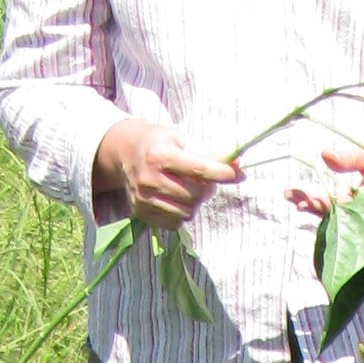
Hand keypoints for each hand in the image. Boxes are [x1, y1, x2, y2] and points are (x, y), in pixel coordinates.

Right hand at [93, 117, 238, 227]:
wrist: (125, 153)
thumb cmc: (159, 143)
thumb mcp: (181, 139)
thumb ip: (209, 154)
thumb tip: (238, 165)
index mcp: (158, 155)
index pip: (197, 169)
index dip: (220, 173)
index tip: (237, 174)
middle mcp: (148, 179)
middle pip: (194, 194)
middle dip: (206, 188)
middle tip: (204, 179)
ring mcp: (144, 199)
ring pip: (187, 211)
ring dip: (195, 202)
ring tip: (189, 188)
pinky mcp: (142, 213)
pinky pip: (175, 222)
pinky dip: (182, 213)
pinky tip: (177, 199)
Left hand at [289, 127, 363, 218]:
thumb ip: (350, 156)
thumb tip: (324, 156)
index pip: (347, 205)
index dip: (324, 203)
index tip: (304, 198)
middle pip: (339, 214)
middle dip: (313, 205)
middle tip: (291, 195)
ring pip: (337, 214)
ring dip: (313, 205)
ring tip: (291, 196)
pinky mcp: (362, 210)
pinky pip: (340, 210)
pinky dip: (321, 204)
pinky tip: (302, 200)